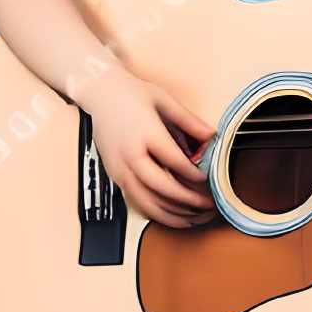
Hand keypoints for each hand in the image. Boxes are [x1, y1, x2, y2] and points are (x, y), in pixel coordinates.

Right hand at [77, 71, 217, 228]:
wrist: (100, 93)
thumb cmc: (131, 94)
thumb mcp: (164, 100)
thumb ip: (189, 121)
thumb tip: (211, 137)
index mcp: (145, 132)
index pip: (174, 161)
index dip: (193, 175)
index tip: (207, 181)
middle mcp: (130, 154)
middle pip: (161, 187)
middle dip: (187, 201)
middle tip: (207, 206)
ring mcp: (119, 167)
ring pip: (147, 201)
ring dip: (173, 214)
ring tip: (195, 217)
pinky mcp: (114, 176)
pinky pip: (137, 200)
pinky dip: (157, 212)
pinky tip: (173, 214)